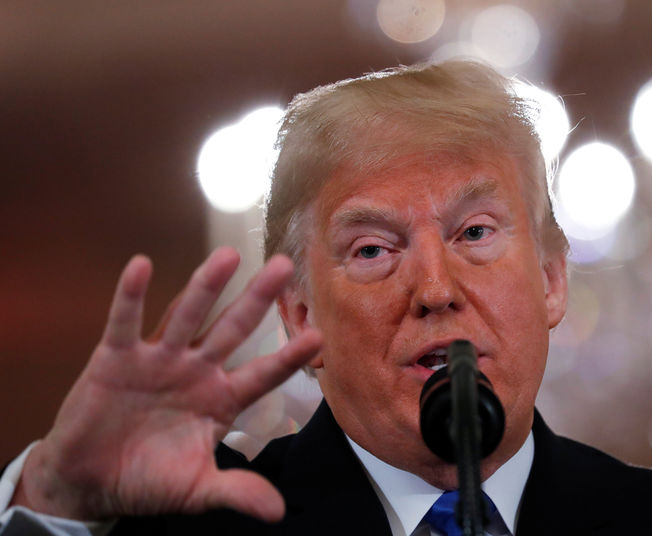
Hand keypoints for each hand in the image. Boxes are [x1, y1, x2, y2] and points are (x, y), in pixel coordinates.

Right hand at [12, 247, 321, 521]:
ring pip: (186, 315)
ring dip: (206, 286)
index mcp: (220, 399)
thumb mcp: (197, 489)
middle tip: (282, 266)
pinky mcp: (116, 358)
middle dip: (257, 300)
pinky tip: (141, 266)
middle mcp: (196, 370)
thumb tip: (276, 512)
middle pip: (233, 329)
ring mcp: (158, 359)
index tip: (319, 337)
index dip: (288, 357)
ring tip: (228, 256)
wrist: (90, 481)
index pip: (262, 374)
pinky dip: (131, 295)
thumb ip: (236, 491)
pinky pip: (125, 322)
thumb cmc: (148, 479)